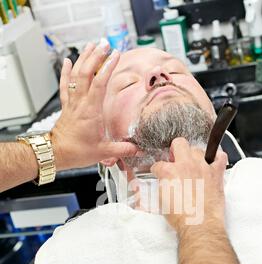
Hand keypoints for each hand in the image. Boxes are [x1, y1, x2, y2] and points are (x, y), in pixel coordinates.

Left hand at [51, 43, 137, 170]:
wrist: (56, 154)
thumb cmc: (76, 152)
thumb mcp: (103, 153)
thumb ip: (122, 149)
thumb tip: (137, 149)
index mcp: (91, 111)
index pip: (100, 83)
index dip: (108, 67)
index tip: (116, 55)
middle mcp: (80, 103)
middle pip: (86, 73)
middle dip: (95, 56)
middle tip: (105, 44)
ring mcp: (72, 103)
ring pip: (76, 76)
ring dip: (83, 59)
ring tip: (91, 46)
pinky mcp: (66, 106)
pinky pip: (65, 85)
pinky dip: (66, 71)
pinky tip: (68, 61)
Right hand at [151, 138, 227, 231]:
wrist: (199, 226)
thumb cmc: (182, 218)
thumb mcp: (162, 202)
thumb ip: (163, 186)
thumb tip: (164, 183)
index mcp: (168, 172)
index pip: (159, 164)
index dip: (158, 169)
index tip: (160, 172)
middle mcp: (185, 165)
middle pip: (179, 144)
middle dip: (175, 150)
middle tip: (175, 159)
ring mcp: (202, 167)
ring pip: (197, 148)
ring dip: (194, 155)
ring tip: (193, 165)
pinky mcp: (216, 173)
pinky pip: (220, 156)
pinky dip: (217, 157)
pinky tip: (212, 162)